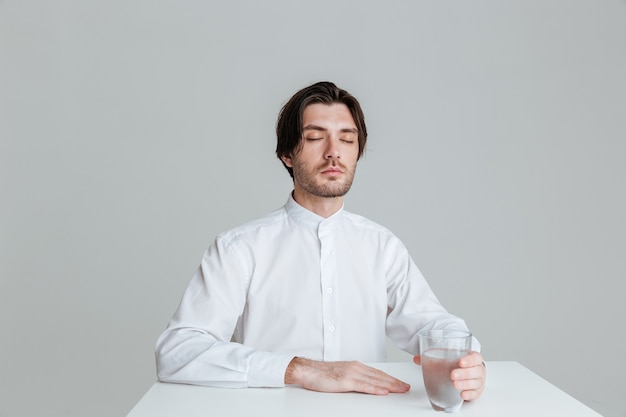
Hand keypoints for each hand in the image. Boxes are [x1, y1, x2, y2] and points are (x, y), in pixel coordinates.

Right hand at [285, 357, 409, 394]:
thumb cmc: (321, 374)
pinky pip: (364, 386)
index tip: (401, 383)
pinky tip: (383, 391)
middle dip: (395, 382)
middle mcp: (356, 367)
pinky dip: (375, 388)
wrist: (307, 370)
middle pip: (380, 376)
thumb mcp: (342, 374)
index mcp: (356, 366)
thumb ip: (355, 378)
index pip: (378, 373)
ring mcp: (351, 373)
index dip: (391, 379)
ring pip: (375, 380)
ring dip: (390, 385)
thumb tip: (366, 385)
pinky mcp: (345, 381)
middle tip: (406, 387)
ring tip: (401, 389)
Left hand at [413, 351, 485, 400]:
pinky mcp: (476, 391)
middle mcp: (478, 369)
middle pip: (476, 371)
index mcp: (473, 358)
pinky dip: (469, 394)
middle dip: (464, 373)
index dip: (469, 359)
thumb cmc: (457, 364)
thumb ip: (433, 356)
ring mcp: (478, 381)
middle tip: (453, 375)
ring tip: (455, 385)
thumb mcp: (448, 357)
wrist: (467, 372)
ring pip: (476, 382)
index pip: (475, 357)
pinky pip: (475, 393)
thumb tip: (417, 358)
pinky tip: (462, 394)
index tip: (460, 362)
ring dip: (465, 384)